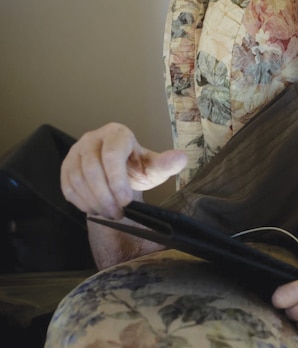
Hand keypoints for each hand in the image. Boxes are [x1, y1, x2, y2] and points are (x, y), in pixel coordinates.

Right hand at [61, 122, 187, 218]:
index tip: (126, 201)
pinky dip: (81, 202)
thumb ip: (166, 164)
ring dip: (93, 201)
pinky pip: (68, 186)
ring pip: (77, 179)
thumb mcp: (154, 167)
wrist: (119, 172)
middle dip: (105, 196)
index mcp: (116, 134)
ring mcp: (75, 152)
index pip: (111, 155)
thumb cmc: (137, 167)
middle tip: (118, 214)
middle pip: (91, 169)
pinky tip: (96, 209)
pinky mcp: (65, 167)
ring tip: (109, 214)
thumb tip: (181, 158)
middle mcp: (92, 138)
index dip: (117, 180)